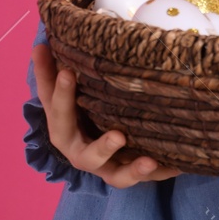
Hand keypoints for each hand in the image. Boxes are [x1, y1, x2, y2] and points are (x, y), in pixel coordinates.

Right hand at [33, 43, 181, 187]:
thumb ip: (49, 72)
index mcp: (62, 130)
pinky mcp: (126, 171)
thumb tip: (39, 43)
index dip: (62, 94)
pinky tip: (179, 164)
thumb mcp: (58, 92)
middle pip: (88, 156)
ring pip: (117, 176)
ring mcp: (105, 166)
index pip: (58, 112)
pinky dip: (161, 171)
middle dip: (103, 148)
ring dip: (134, 171)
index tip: (69, 72)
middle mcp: (82, 153)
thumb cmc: (72, 110)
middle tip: (119, 136)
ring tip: (150, 161)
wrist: (81, 143)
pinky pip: (146, 177)